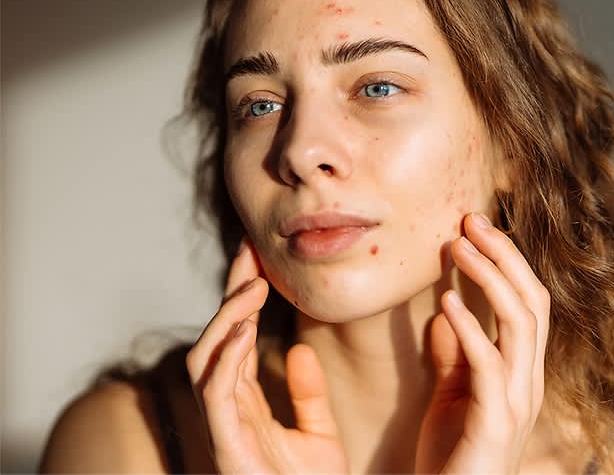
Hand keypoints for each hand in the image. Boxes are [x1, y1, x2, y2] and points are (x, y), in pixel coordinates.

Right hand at [185, 239, 348, 473]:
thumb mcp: (318, 436)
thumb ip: (308, 396)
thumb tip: (300, 352)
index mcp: (246, 406)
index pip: (237, 341)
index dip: (242, 298)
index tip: (257, 258)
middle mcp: (228, 413)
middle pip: (217, 340)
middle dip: (230, 294)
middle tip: (251, 253)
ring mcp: (224, 430)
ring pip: (206, 361)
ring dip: (227, 319)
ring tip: (255, 286)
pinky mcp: (227, 449)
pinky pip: (217, 395)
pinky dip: (228, 358)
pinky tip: (246, 329)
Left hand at [415, 213, 549, 474]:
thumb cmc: (452, 457)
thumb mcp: (451, 396)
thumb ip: (455, 355)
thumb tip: (446, 313)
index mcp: (521, 372)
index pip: (528, 303)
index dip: (507, 261)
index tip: (475, 227)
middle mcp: (528, 382)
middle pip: (532, 303)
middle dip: (505, 256)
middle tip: (471, 220)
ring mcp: (517, 403)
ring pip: (521, 324)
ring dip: (490, 279)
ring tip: (459, 247)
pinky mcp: (496, 422)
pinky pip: (489, 365)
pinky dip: (470, 328)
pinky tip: (448, 301)